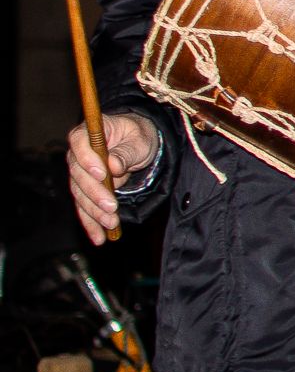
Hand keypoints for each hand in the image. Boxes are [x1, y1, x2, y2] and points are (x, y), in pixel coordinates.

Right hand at [67, 113, 157, 245]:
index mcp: (88, 133)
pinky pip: (85, 208)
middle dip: (95, 194)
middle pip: (79, 175)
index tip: (101, 173)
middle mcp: (78, 155)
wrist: (138, 144)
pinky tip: (99, 237)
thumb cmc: (138, 136)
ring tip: (111, 224)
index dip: (87, 159)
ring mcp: (79, 174)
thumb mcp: (139, 140)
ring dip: (94, 212)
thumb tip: (114, 165)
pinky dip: (92, 223)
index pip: (79, 143)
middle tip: (111, 207)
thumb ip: (126, 152)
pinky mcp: (85, 191)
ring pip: (81, 195)